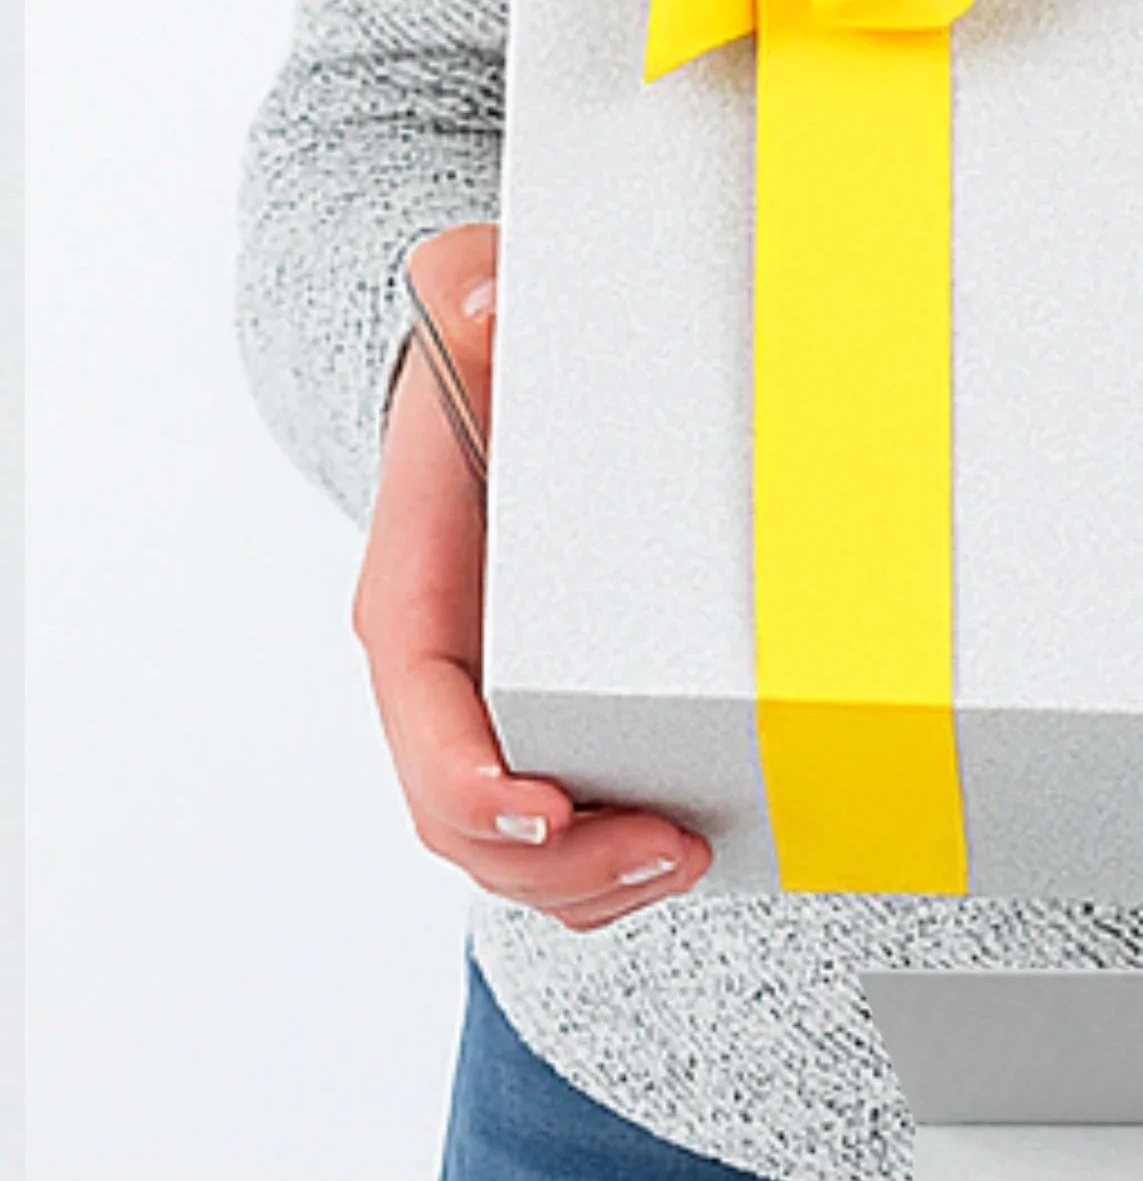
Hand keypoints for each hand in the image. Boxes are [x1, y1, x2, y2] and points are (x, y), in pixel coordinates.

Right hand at [352, 222, 709, 927]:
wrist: (512, 383)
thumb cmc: (494, 352)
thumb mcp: (473, 297)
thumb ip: (467, 295)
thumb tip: (486, 304)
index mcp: (414, 593)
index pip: (418, 708)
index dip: (468, 780)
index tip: (544, 806)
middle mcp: (443, 678)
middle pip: (461, 818)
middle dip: (558, 860)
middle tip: (671, 850)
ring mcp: (496, 719)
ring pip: (511, 855)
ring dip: (591, 884)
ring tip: (689, 859)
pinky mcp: (555, 737)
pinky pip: (561, 844)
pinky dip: (610, 875)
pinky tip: (689, 856)